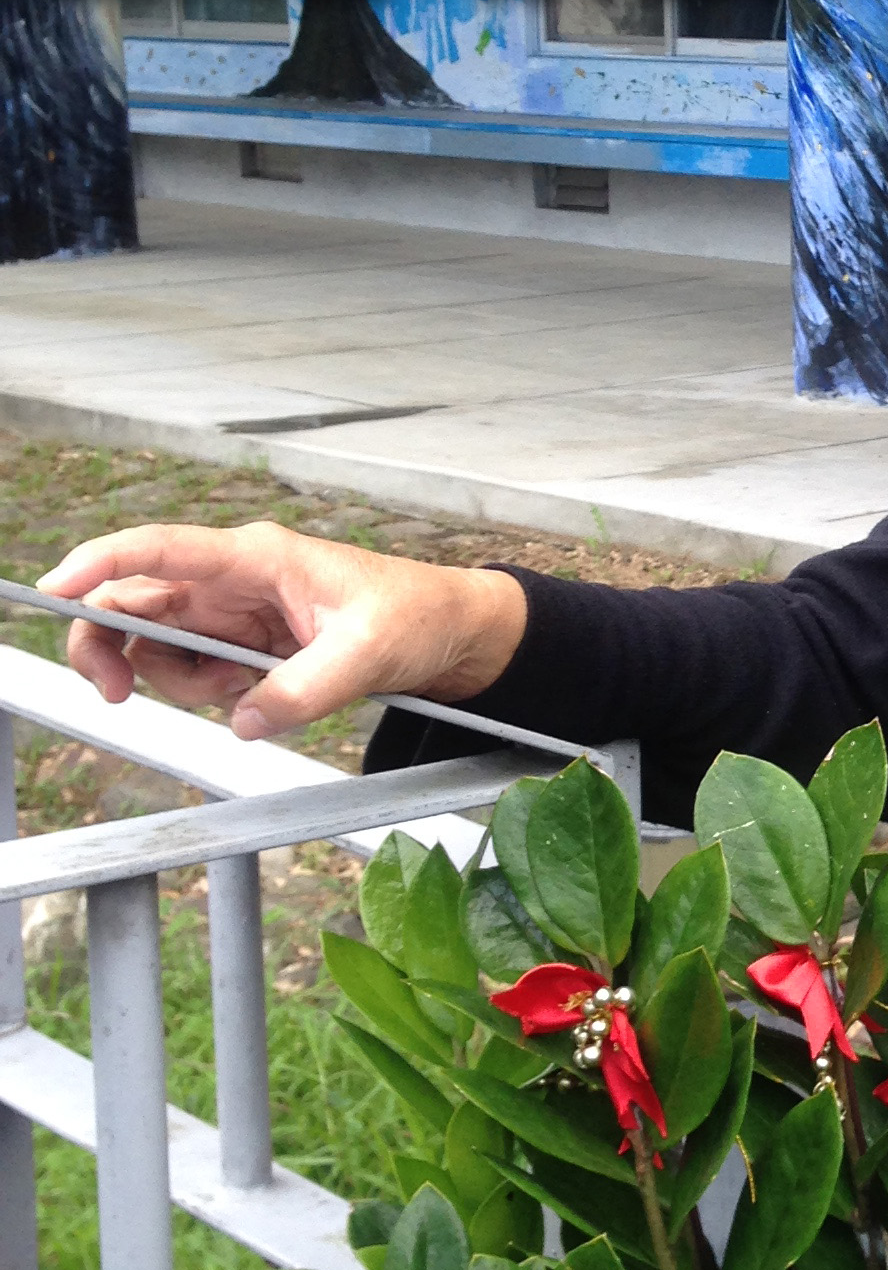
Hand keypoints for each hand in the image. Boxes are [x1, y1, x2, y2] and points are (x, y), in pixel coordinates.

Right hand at [40, 520, 528, 741]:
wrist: (452, 632)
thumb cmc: (417, 615)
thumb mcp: (369, 653)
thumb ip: (304, 689)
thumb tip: (244, 721)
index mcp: (256, 557)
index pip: (157, 548)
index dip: (96, 564)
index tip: (53, 591)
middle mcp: (235, 578)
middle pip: (133, 601)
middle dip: (110, 646)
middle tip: (116, 694)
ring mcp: (237, 611)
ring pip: (159, 643)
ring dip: (175, 680)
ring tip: (237, 694)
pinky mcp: (247, 643)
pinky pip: (196, 668)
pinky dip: (207, 692)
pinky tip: (251, 697)